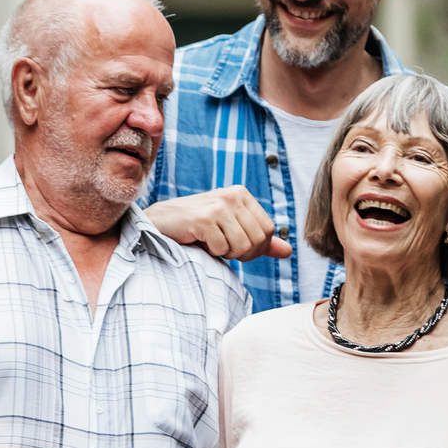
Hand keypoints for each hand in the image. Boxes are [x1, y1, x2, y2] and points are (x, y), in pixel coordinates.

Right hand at [144, 188, 293, 262]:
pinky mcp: (204, 218)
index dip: (256, 248)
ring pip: (242, 246)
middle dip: (242, 253)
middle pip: (258, 240)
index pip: (268, 230)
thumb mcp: (231, 229)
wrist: (160, 222)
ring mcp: (218, 206)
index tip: (237, 248)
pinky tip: (199, 241)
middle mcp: (232, 195)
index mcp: (242, 194)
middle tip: (222, 248)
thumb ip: (259, 239)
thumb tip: (288, 251)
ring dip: (226, 253)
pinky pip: (222, 249)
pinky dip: (211, 253)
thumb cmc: (196, 227)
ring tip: (210, 243)